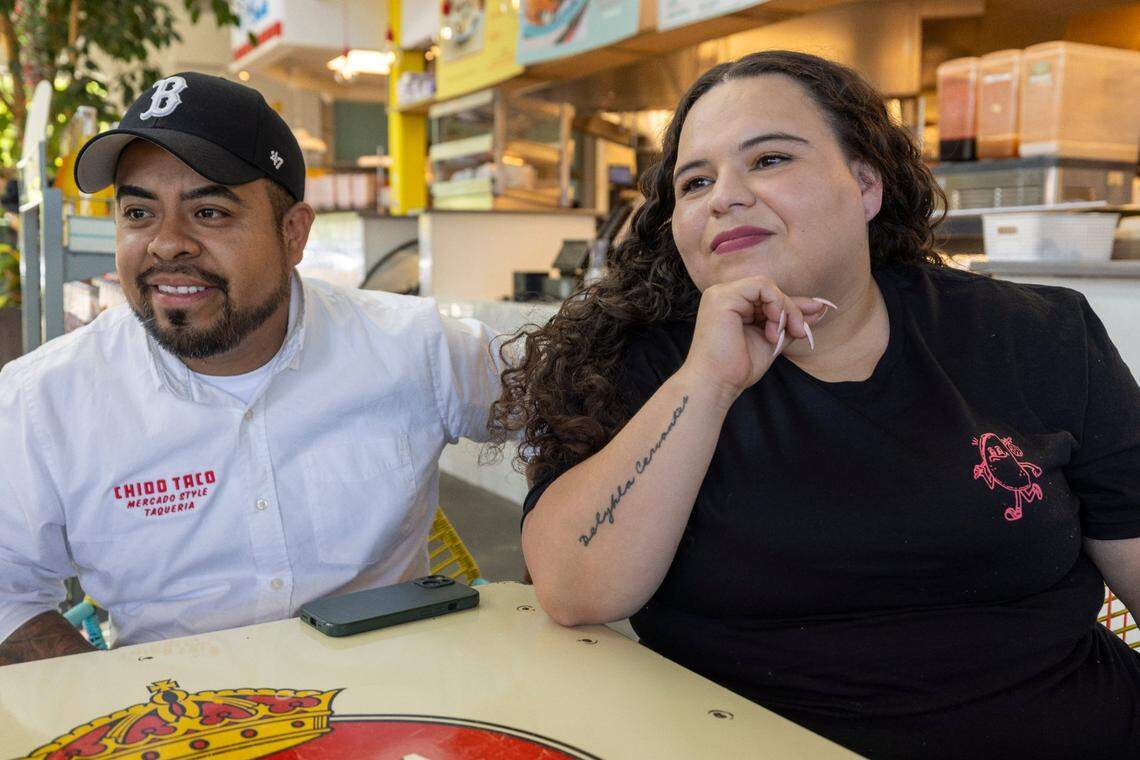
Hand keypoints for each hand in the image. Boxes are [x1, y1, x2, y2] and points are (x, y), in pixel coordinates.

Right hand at [679, 276, 831, 401]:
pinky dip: (776, 304)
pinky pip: (762, 286)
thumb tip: (819, 309)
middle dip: (792, 310)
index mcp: (731, 305)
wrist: (717, 384)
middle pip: (770, 290)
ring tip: (779, 336)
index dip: (792, 306)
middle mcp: (723, 295)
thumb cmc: (738, 368)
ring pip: (768, 286)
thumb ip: (790, 323)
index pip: (767, 296)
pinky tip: (774, 327)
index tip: (814, 318)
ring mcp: (721, 294)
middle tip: (799, 332)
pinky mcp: (724, 297)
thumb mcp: (772, 340)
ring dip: (784, 310)